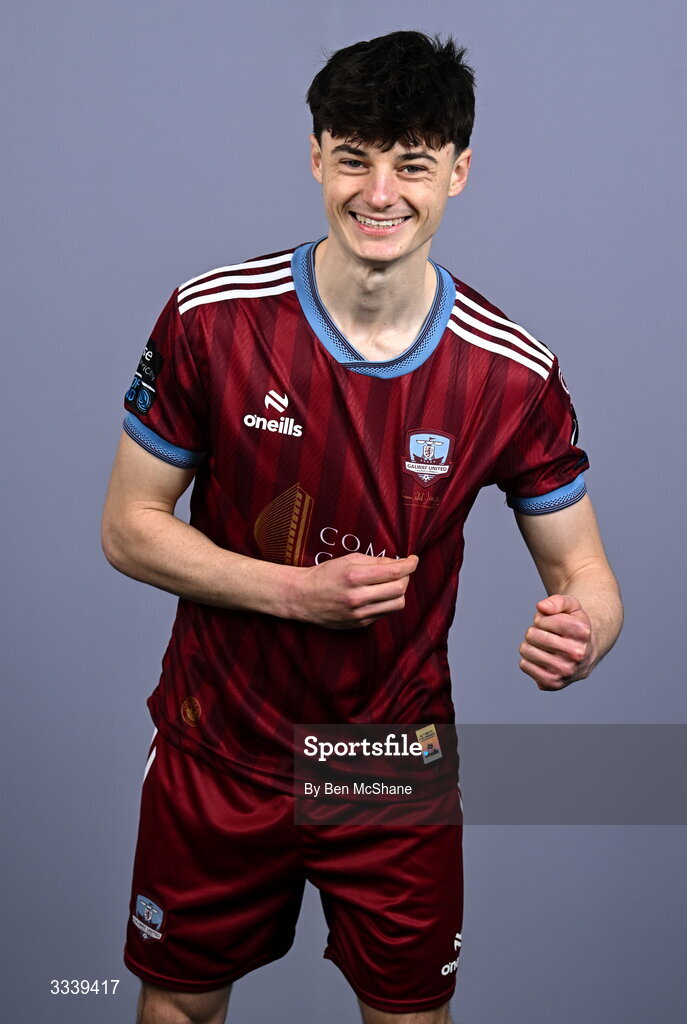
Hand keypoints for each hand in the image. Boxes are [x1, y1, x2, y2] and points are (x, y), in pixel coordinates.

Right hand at [291, 553, 418, 628]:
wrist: (302, 597)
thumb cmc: (324, 574)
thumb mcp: (347, 560)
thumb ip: (375, 561)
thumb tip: (399, 563)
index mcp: (354, 576)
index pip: (394, 572)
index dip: (410, 564)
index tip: (414, 559)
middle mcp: (358, 597)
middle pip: (400, 589)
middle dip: (406, 577)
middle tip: (402, 571)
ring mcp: (359, 614)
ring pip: (397, 604)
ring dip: (400, 592)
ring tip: (391, 583)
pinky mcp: (360, 624)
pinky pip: (385, 613)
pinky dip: (387, 602)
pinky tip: (379, 594)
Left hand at [519, 594, 597, 689]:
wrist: (586, 653)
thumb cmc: (574, 626)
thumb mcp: (571, 606)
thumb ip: (557, 601)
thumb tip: (541, 607)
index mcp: (582, 631)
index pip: (540, 620)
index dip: (541, 619)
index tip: (551, 623)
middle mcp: (577, 653)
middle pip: (532, 635)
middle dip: (534, 631)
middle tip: (546, 635)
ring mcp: (566, 671)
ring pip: (526, 650)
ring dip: (530, 645)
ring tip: (543, 647)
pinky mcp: (554, 683)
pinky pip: (524, 665)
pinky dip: (528, 659)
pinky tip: (542, 659)